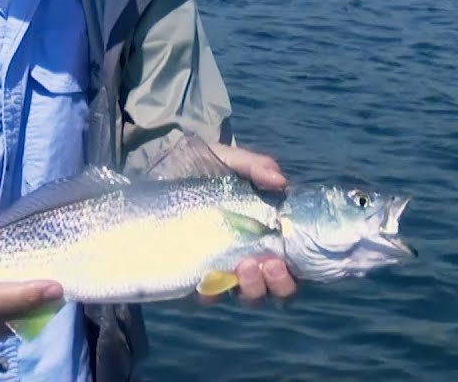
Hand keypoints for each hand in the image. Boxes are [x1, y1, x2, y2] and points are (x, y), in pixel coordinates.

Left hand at [206, 143, 298, 304]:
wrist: (164, 174)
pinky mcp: (196, 278)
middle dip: (278, 283)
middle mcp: (252, 259)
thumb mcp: (230, 161)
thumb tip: (280, 182)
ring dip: (253, 288)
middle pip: (277, 289)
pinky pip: (210, 296)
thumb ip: (255, 166)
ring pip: (250, 296)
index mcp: (268, 236)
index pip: (293, 265)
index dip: (293, 271)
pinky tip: (207, 281)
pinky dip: (213, 292)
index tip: (282, 258)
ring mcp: (225, 271)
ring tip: (243, 266)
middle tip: (268, 263)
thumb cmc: (206, 170)